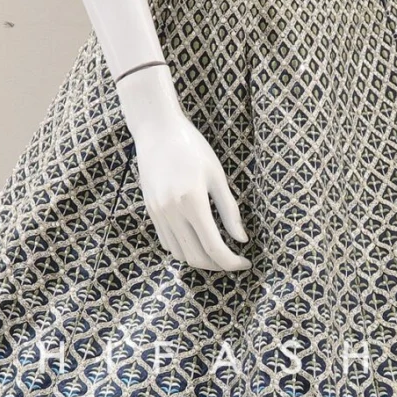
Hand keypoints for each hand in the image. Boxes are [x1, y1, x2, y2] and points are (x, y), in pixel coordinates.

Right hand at [116, 65, 247, 271]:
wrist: (156, 130)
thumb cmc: (192, 147)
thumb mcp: (217, 176)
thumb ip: (230, 211)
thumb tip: (241, 239)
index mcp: (192, 202)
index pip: (213, 247)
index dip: (231, 261)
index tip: (245, 262)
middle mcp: (172, 212)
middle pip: (196, 257)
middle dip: (217, 266)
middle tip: (234, 262)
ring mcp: (158, 213)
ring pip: (179, 254)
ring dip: (200, 260)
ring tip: (217, 254)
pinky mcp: (151, 211)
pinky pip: (167, 242)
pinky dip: (184, 250)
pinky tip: (198, 242)